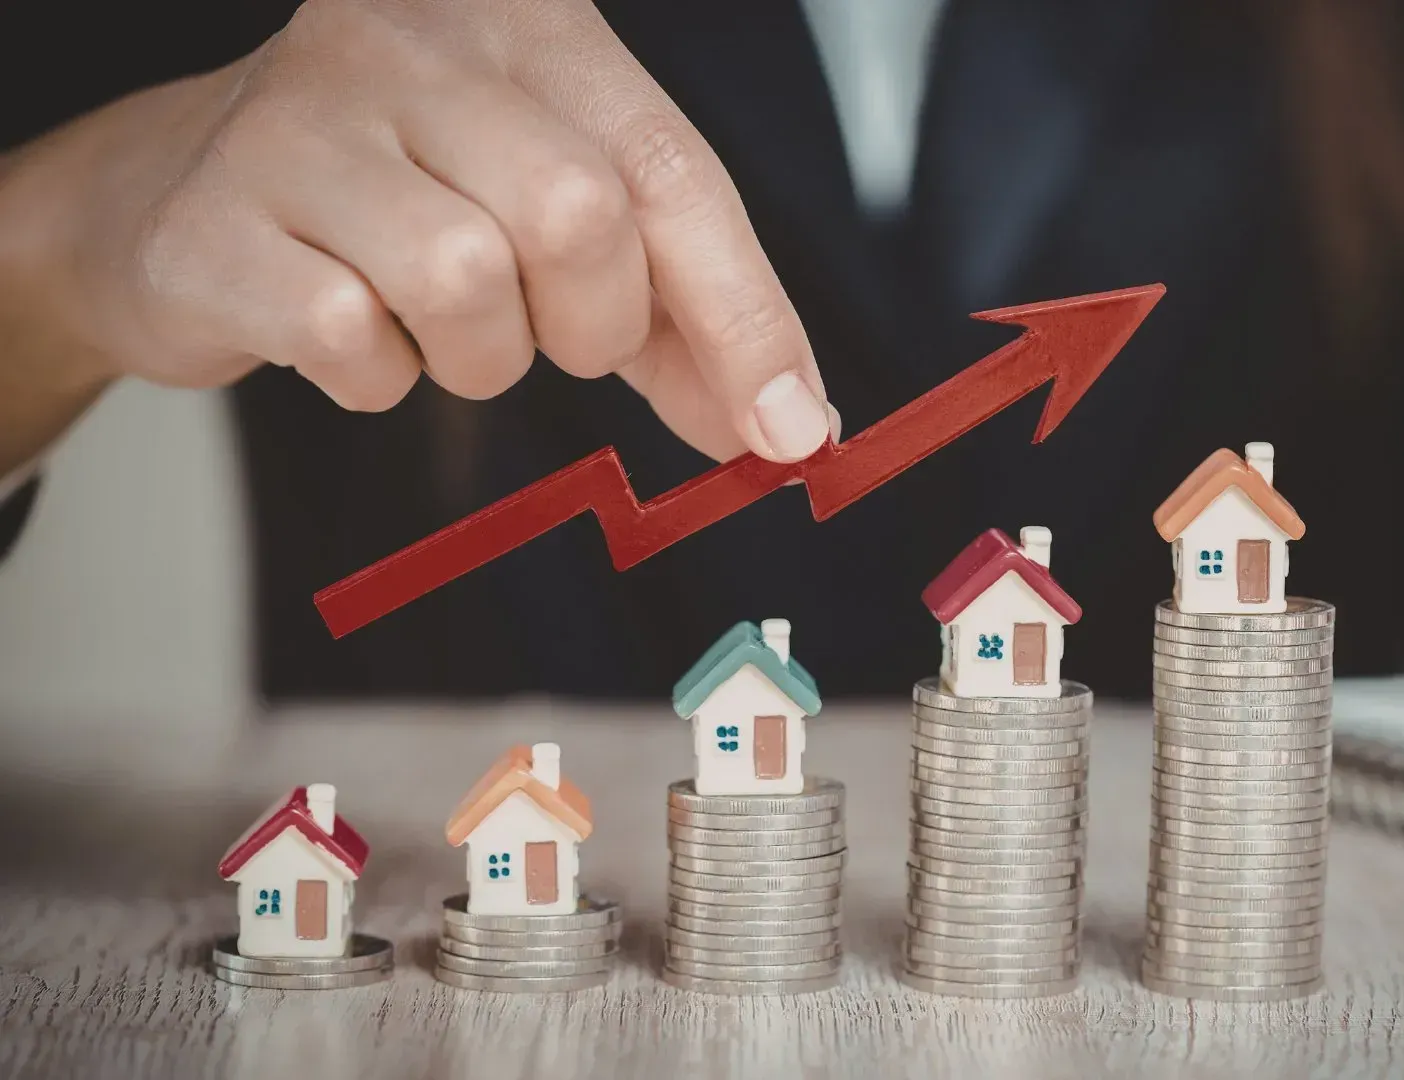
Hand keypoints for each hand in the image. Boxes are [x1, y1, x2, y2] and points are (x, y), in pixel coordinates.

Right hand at [28, 0, 831, 463]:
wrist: (181, 195)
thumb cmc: (412, 204)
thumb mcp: (568, 229)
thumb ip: (686, 317)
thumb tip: (791, 428)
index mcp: (526, 24)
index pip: (670, 169)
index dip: (745, 314)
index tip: (793, 429)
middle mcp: (411, 41)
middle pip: (576, 213)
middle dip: (594, 323)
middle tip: (553, 335)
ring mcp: (299, 119)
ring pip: (463, 277)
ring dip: (482, 356)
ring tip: (440, 328)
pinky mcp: (215, 217)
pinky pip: (347, 337)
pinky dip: (378, 377)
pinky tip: (352, 334)